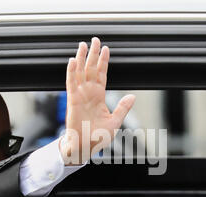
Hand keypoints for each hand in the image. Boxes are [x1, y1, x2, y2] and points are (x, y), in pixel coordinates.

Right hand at [60, 37, 135, 164]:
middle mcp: (89, 93)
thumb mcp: (115, 121)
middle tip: (94, 39)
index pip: (101, 75)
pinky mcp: (73, 101)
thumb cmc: (98, 137)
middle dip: (92, 54)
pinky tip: (72, 61)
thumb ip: (123, 107)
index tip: (106, 49)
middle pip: (90, 69)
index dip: (103, 62)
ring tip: (82, 45)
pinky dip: (72, 73)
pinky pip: (71, 84)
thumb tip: (133, 96)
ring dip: (81, 58)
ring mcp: (80, 96)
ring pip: (80, 73)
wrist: (85, 147)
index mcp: (99, 97)